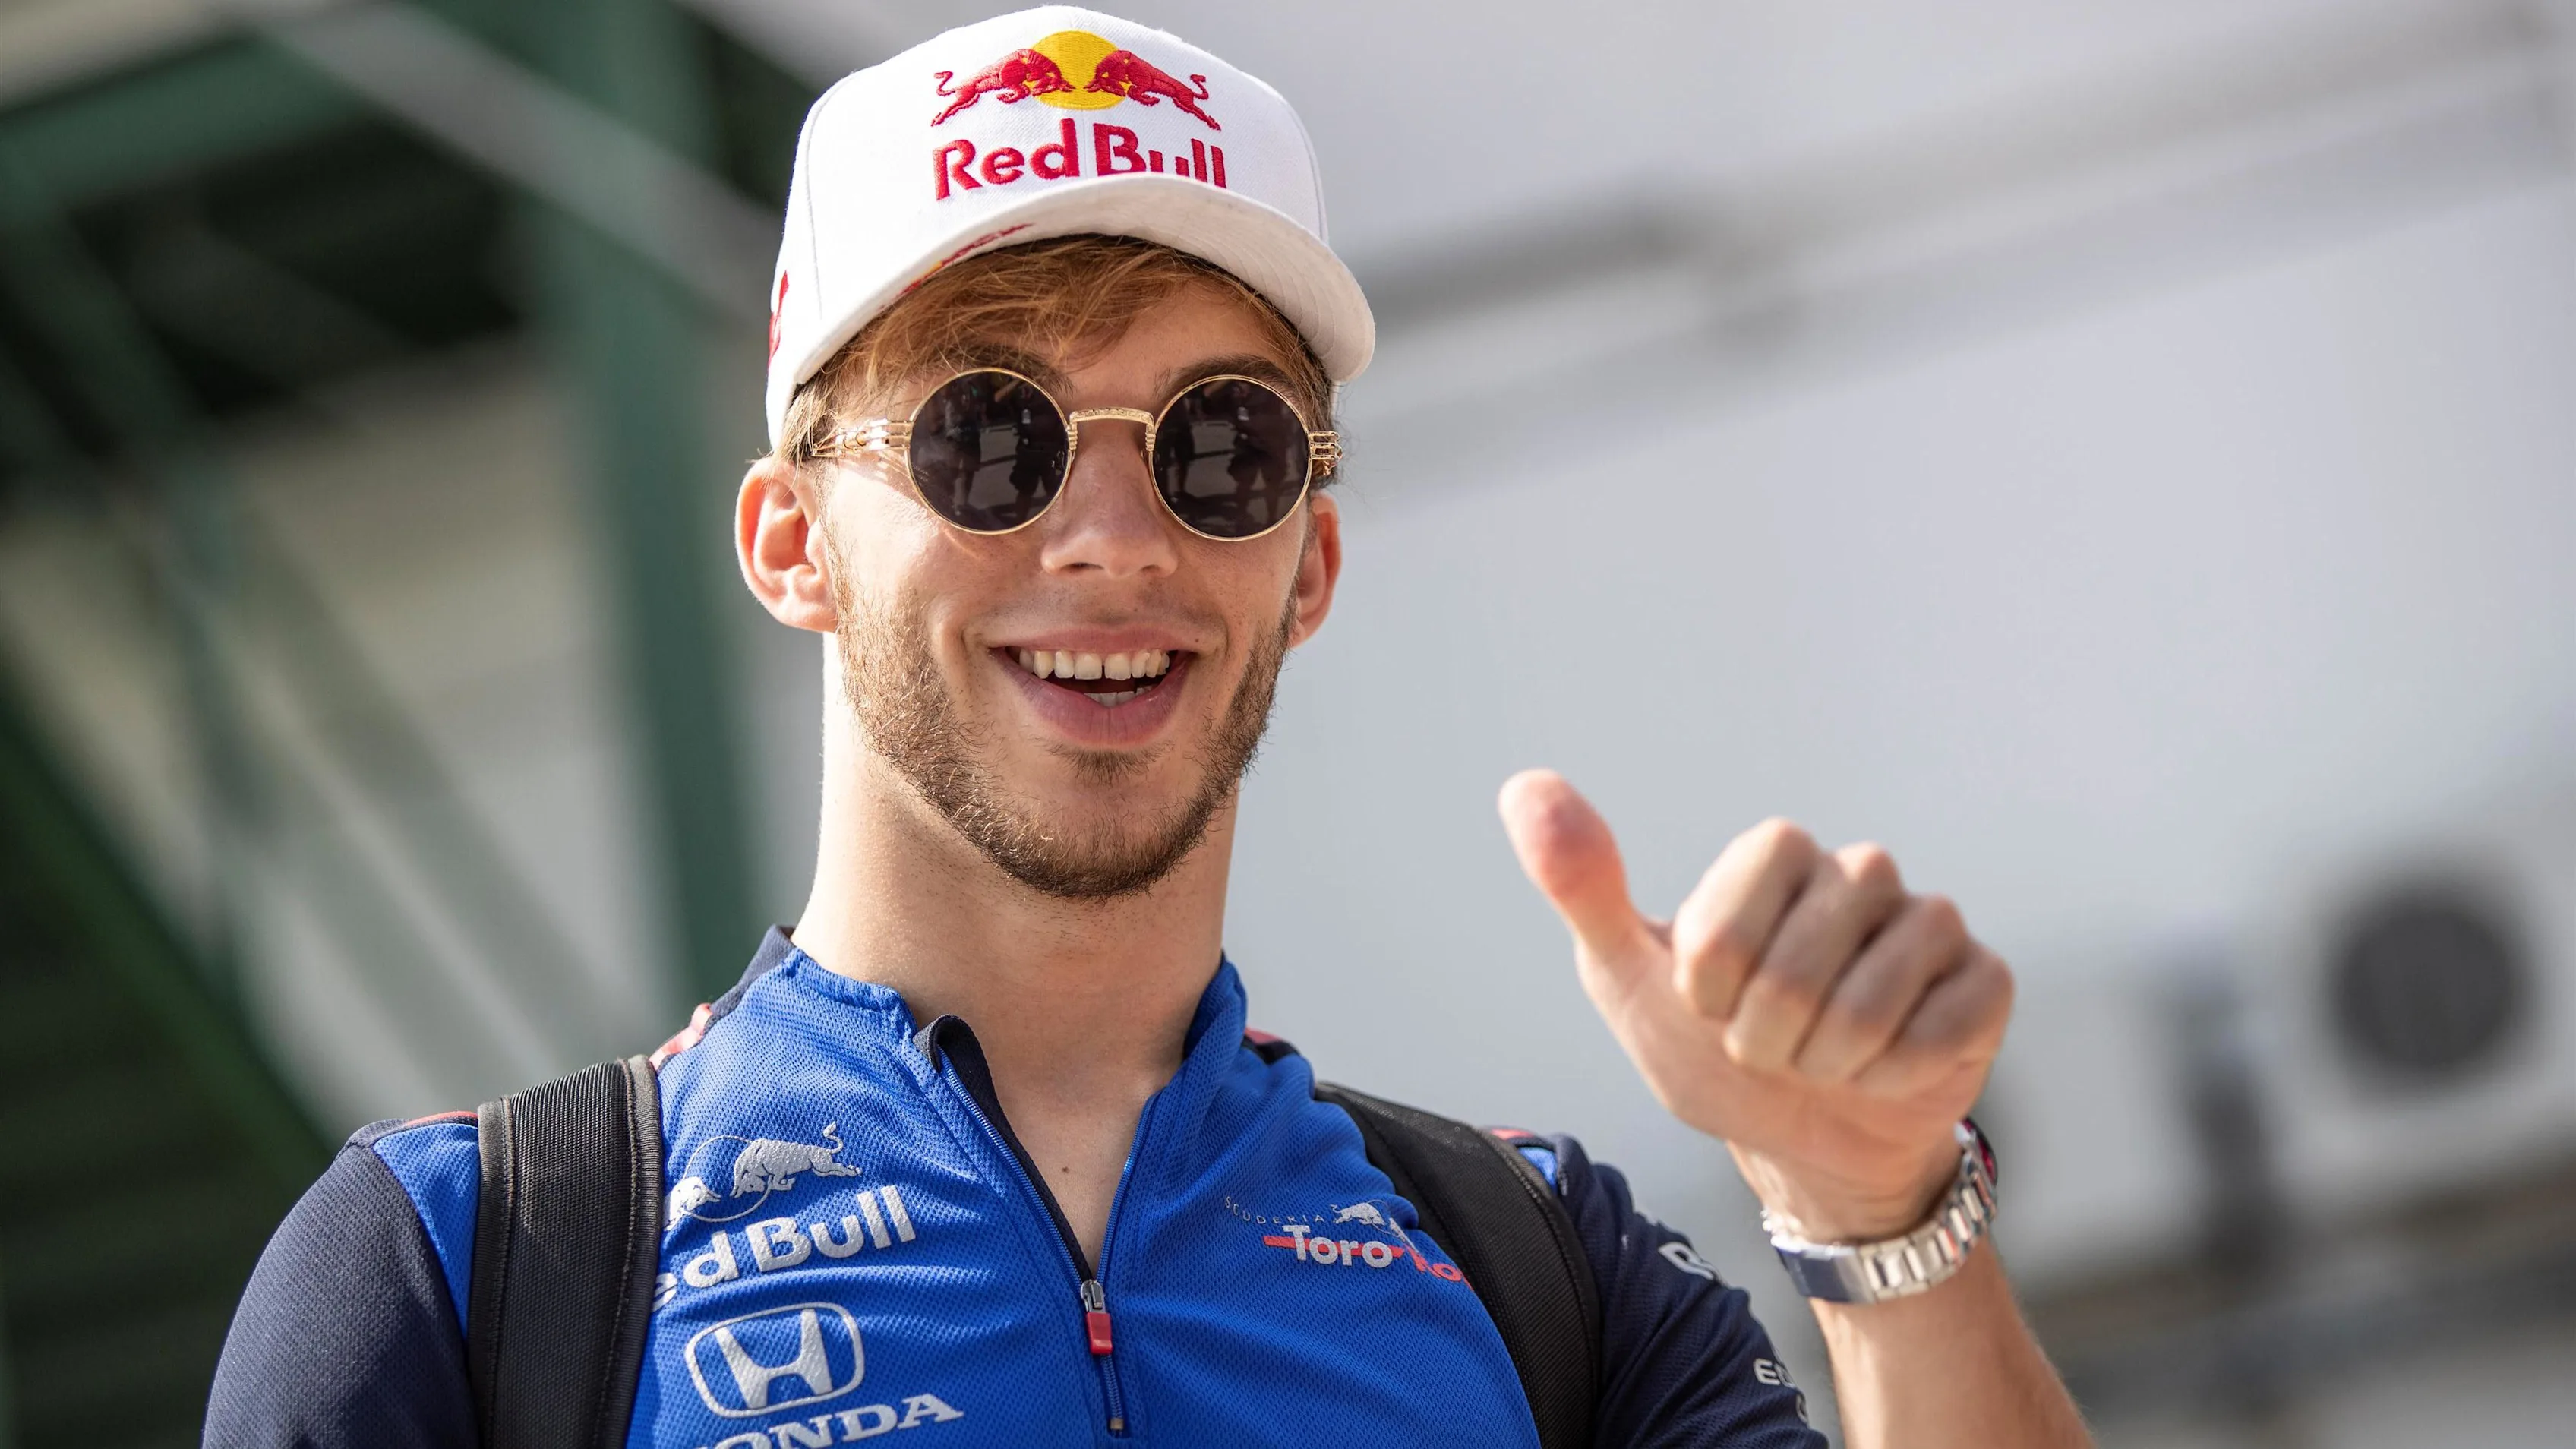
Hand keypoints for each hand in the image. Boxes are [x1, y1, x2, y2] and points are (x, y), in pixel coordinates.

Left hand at [1499, 771, 2012, 1241]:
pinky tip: (1880, 1075)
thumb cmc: (1710, 1050)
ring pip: (1870, 1003)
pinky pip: (1937, 1034)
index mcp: (1775, 856)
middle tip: (1764, 1046)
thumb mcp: (1630, 979)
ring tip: (1817, 1063)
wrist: (1800, 1142)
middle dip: (1763, 1037)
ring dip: (1822, 1064)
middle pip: (1801, 962)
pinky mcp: (1984, 981)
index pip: (1737, 903)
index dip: (1713, 978)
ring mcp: (1929, 922)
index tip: (1706, 1003)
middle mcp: (1859, 872)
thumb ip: (1582, 887)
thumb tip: (1524, 786)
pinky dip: (1889, 1079)